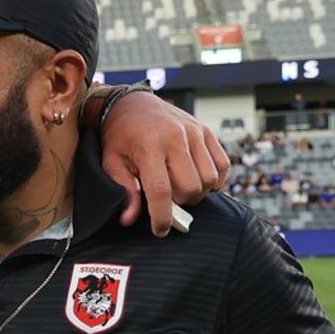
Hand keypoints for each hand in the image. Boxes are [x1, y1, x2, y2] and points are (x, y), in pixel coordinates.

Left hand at [100, 91, 229, 235]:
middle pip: (190, 187)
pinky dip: (214, 180)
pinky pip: (223, 165)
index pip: (161, 190)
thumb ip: (124, 190)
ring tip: (179, 188)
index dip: (162, 216)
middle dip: (179, 203)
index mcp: (148, 146)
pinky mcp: (207, 131)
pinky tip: (197, 179)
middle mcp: (175, 137)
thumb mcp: (111, 162)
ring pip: (209, 179)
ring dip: (197, 192)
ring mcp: (195, 132)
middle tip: (166, 200)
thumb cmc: (119, 136)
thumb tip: (130, 220)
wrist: (132, 103)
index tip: (160, 230)